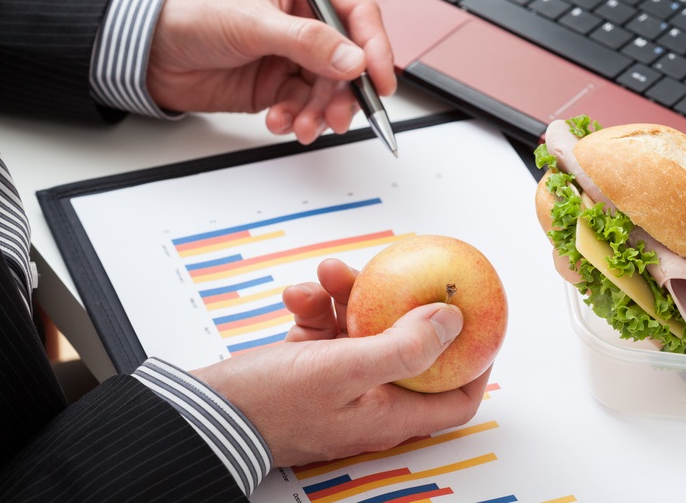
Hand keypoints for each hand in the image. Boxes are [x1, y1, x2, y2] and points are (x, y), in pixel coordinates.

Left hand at [147, 0, 396, 143]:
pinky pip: (304, 106)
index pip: (357, 15)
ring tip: (301, 125)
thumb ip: (306, 42)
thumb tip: (353, 60)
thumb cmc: (190, 10)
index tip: (380, 80)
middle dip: (344, 92)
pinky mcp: (278, 83)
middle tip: (337, 115)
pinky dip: (296, 118)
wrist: (145, 47)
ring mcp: (294, 54)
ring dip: (320, 112)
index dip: (375, 48)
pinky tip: (279, 121)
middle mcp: (307, 20)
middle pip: (349, 60)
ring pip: (329, 89)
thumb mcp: (252, 21)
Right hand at [192, 259, 490, 465]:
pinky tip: (300, 293)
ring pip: (364, 327)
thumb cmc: (271, 404)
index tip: (480, 322)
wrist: (205, 412)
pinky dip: (318, 305)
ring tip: (329, 273)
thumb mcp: (345, 368)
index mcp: (389, 412)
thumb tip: (452, 319)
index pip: (455, 399)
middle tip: (401, 273)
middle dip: (404, 306)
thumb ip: (404, 346)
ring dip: (350, 295)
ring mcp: (339, 382)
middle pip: (409, 348)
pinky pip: (327, 326)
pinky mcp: (310, 365)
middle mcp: (370, 399)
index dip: (475, 363)